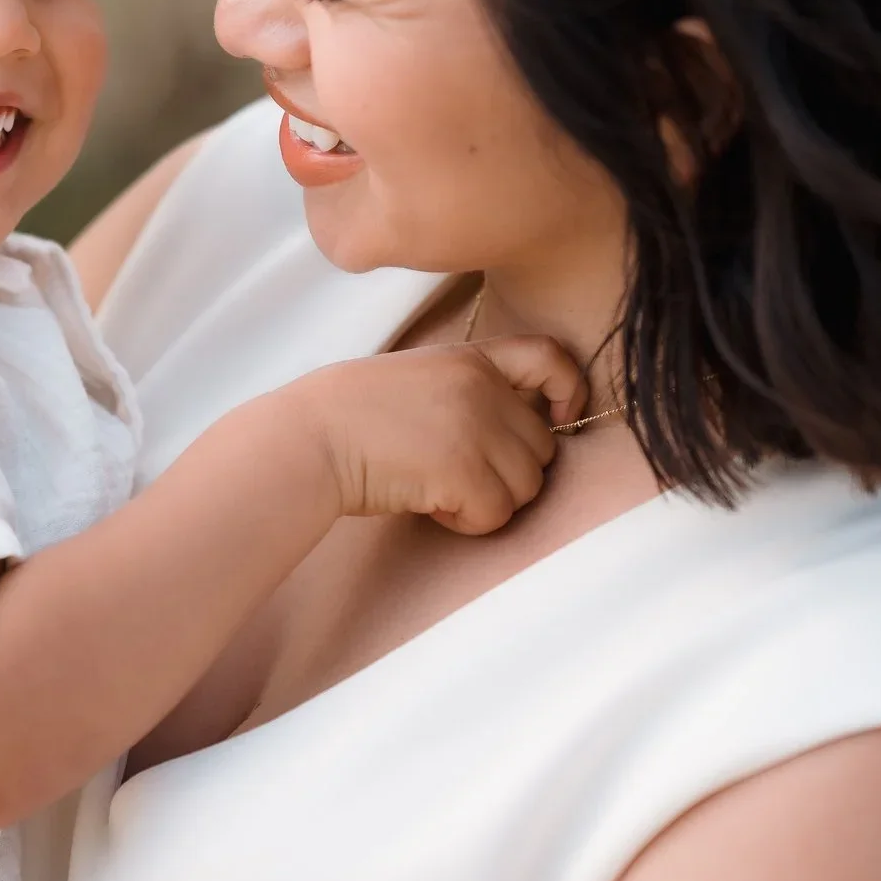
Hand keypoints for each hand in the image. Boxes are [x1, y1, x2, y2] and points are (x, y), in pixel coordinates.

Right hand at [291, 335, 588, 534]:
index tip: (560, 417)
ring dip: (487, 501)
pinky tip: (429, 505)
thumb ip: (471, 392)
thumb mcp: (419, 379)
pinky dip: (467, 522)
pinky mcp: (465, 470)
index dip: (570, 390)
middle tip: (455, 476)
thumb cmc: (352, 417)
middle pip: (542, 449)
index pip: (551, 357)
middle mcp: (482, 388)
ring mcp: (476, 428)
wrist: (310, 438)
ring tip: (437, 490)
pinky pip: (496, 515)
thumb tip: (523, 431)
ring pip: (527, 488)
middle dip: (508, 473)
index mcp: (470, 359)